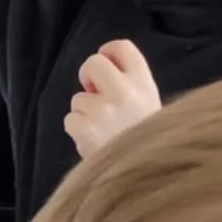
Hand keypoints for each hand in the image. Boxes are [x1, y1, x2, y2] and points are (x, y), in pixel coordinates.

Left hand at [65, 40, 161, 158]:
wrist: (143, 175)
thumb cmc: (144, 140)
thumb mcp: (150, 105)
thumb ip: (132, 85)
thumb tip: (103, 72)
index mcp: (143, 83)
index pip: (122, 47)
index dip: (108, 52)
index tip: (105, 61)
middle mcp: (124, 91)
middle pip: (93, 63)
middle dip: (88, 75)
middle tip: (94, 91)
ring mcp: (102, 109)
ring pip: (79, 98)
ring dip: (85, 112)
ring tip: (103, 130)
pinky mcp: (85, 128)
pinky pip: (71, 119)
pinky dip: (78, 130)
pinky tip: (94, 141)